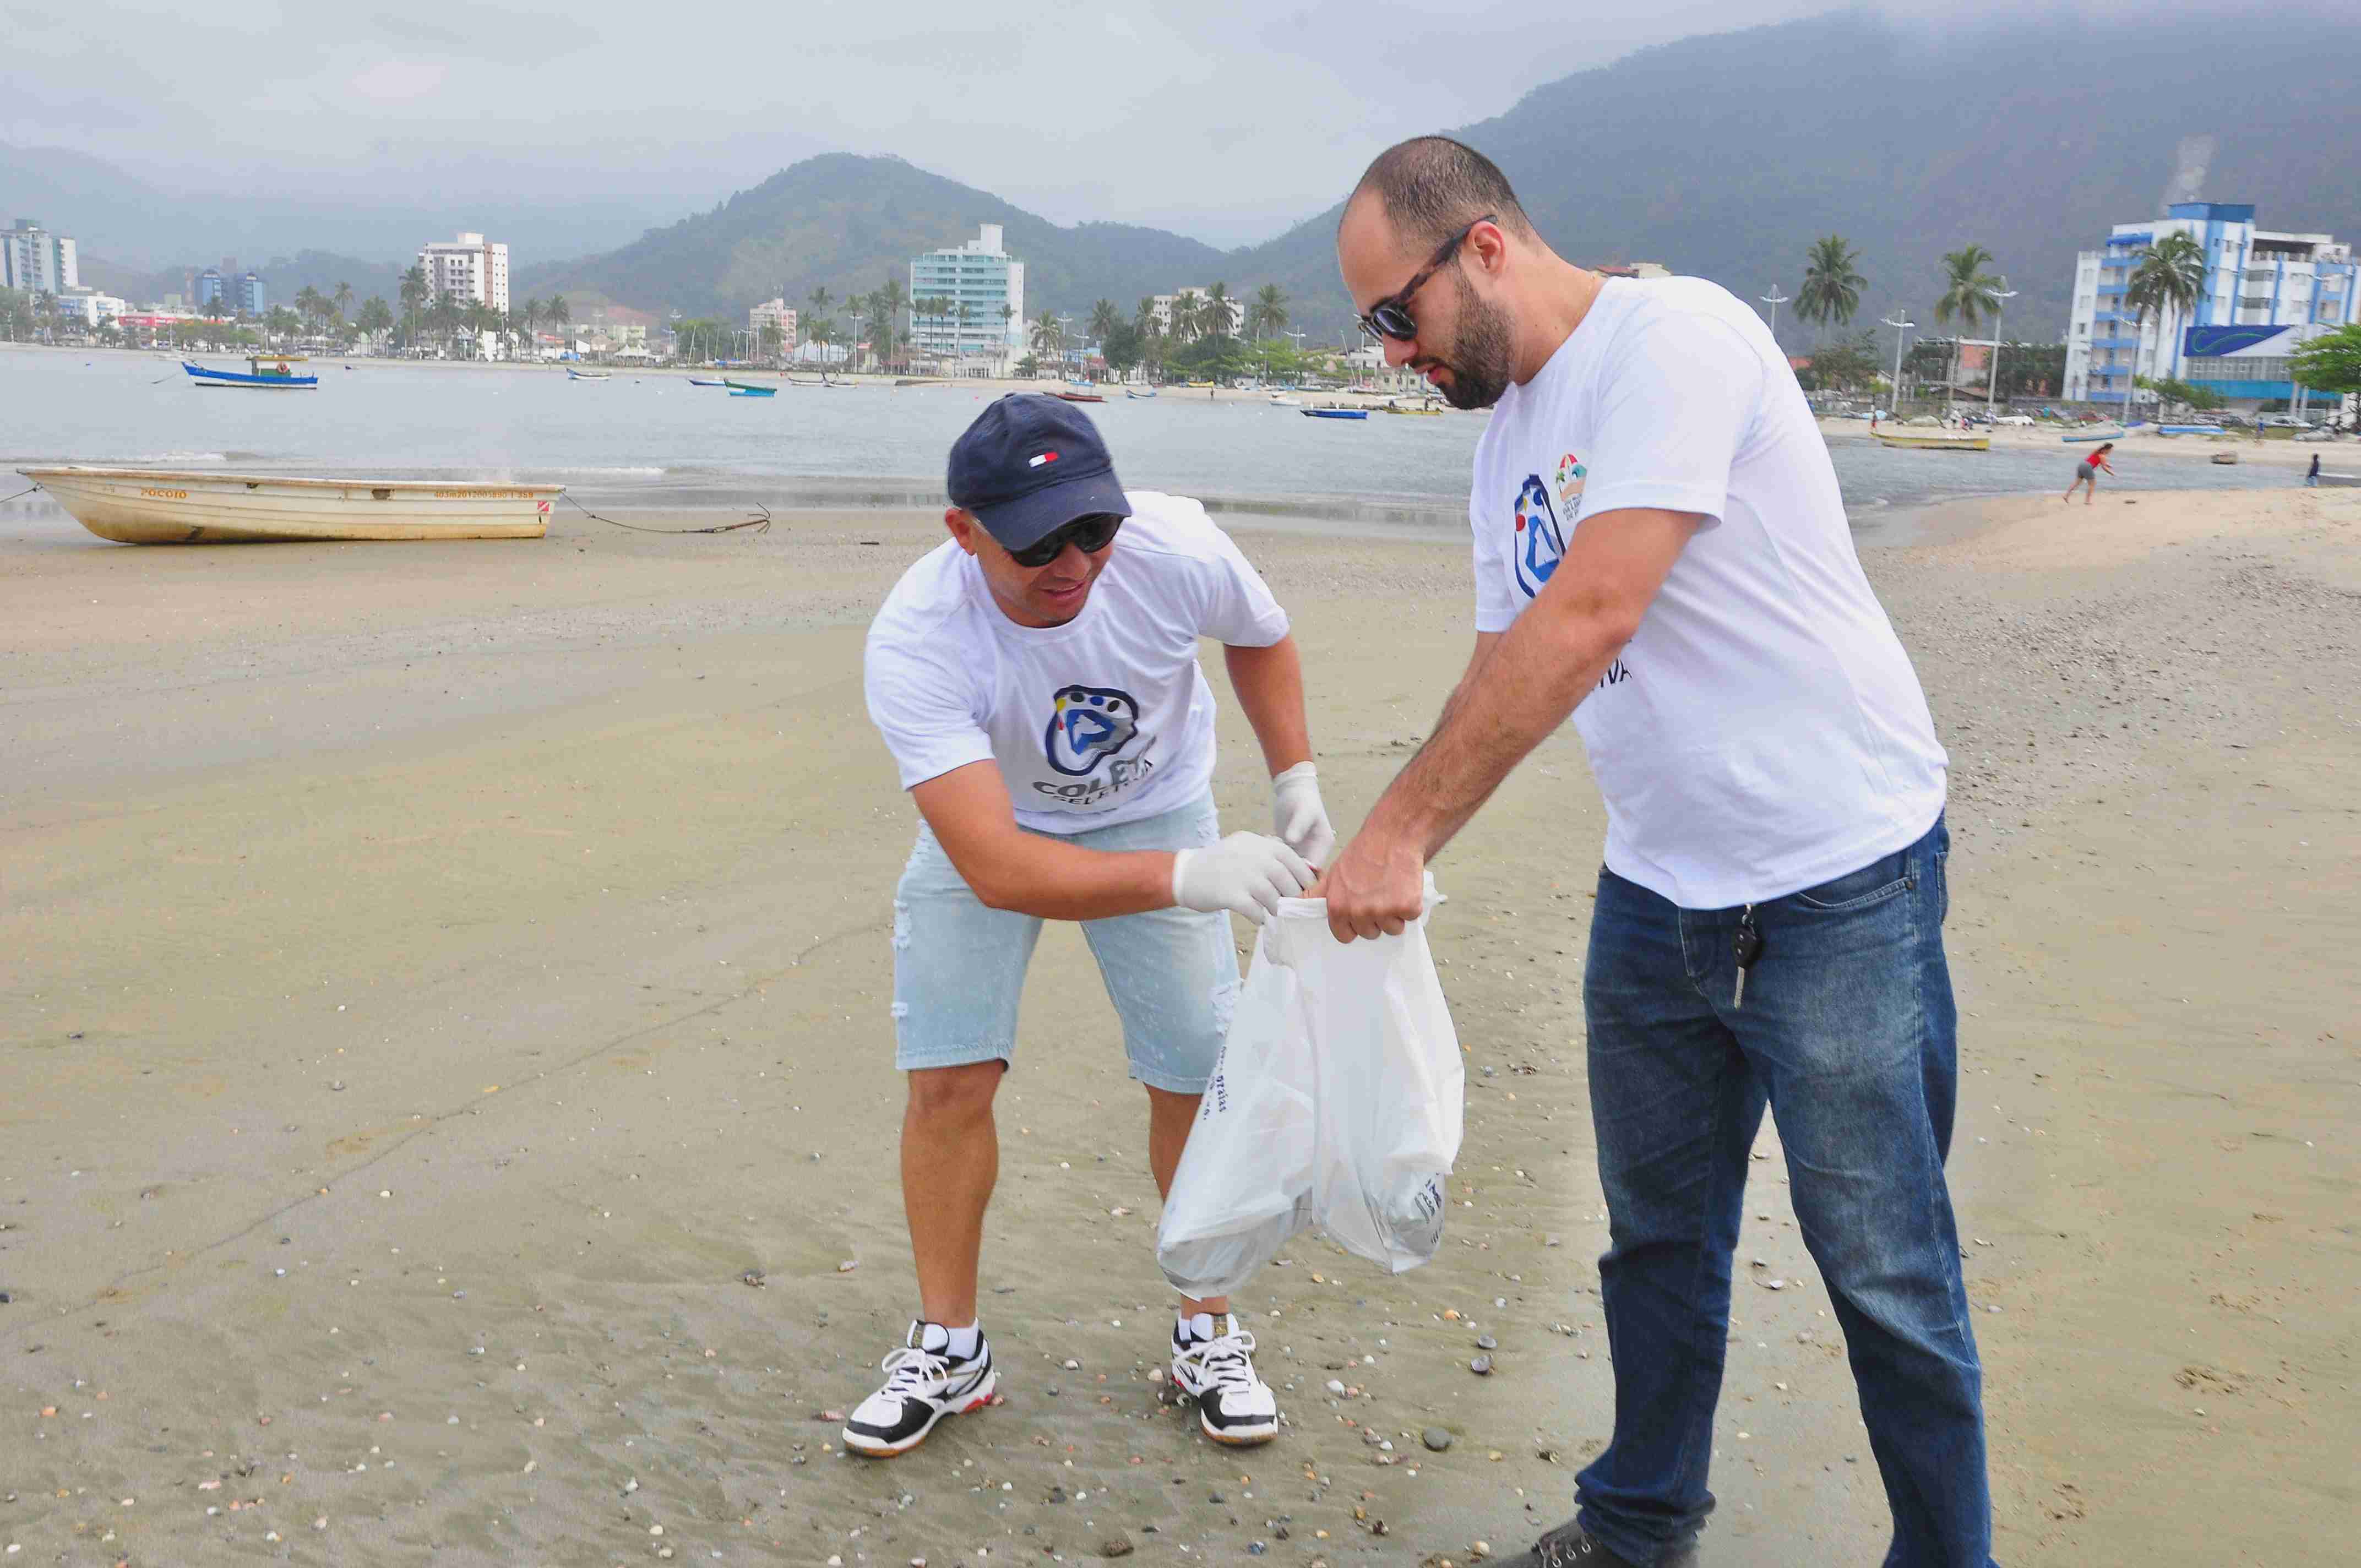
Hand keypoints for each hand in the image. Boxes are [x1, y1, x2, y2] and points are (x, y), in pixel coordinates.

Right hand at [1171, 832, 1314, 924]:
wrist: (1185, 873)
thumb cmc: (1218, 863)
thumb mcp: (1244, 846)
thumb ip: (1269, 852)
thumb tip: (1302, 866)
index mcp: (1258, 844)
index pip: (1291, 857)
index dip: (1304, 875)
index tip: (1308, 889)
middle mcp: (1253, 857)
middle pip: (1285, 880)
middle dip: (1292, 896)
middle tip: (1292, 906)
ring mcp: (1242, 875)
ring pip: (1273, 898)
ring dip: (1277, 909)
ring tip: (1275, 913)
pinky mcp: (1231, 894)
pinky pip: (1256, 911)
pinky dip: (1260, 917)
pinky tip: (1258, 918)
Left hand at [1269, 762, 1335, 868]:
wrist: (1294, 789)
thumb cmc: (1302, 798)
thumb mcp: (1303, 810)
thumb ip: (1299, 825)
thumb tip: (1292, 841)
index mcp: (1323, 844)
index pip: (1314, 869)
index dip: (1300, 874)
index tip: (1282, 867)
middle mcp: (1315, 850)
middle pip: (1303, 872)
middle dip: (1287, 869)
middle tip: (1273, 858)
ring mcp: (1303, 849)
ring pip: (1291, 867)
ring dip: (1279, 862)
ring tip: (1270, 847)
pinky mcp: (1291, 847)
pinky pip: (1283, 859)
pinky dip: (1274, 855)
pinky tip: (1268, 843)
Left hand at [1312, 827, 1426, 941]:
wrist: (1392, 836)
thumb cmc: (1364, 852)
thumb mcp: (1334, 874)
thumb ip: (1320, 894)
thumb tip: (1299, 903)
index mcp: (1339, 907)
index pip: (1345, 936)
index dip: (1354, 925)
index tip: (1360, 913)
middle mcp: (1360, 912)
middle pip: (1370, 933)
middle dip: (1376, 918)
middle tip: (1379, 894)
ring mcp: (1384, 911)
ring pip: (1392, 929)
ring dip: (1395, 914)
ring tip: (1392, 890)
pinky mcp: (1406, 907)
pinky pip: (1410, 918)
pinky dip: (1411, 906)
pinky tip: (1404, 887)